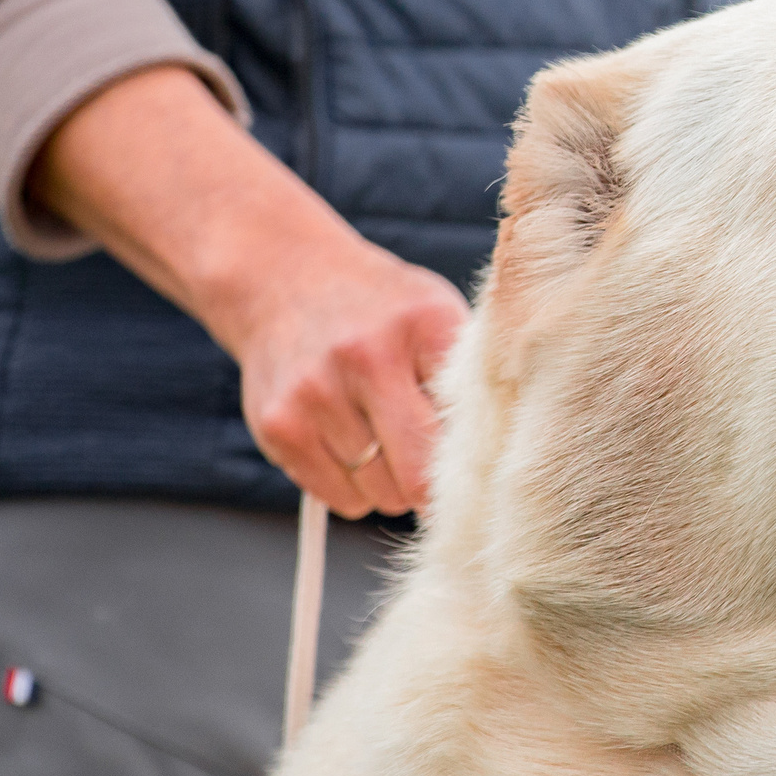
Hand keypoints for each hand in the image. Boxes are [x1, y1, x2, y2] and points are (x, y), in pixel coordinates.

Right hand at [223, 234, 467, 518]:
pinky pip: (341, 499)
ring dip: (391, 484)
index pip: (470, 425)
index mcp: (425, 323)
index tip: (480, 470)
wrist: (282, 276)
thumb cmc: (381, 311)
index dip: (478, 457)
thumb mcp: (435, 315)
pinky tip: (347, 443)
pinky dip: (353, 488)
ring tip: (380, 435)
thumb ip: (470, 379)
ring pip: (382, 495)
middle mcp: (367, 357)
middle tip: (430, 463)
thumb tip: (497, 460)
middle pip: (422, 476)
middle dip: (433, 486)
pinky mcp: (279, 426)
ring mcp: (317, 393)